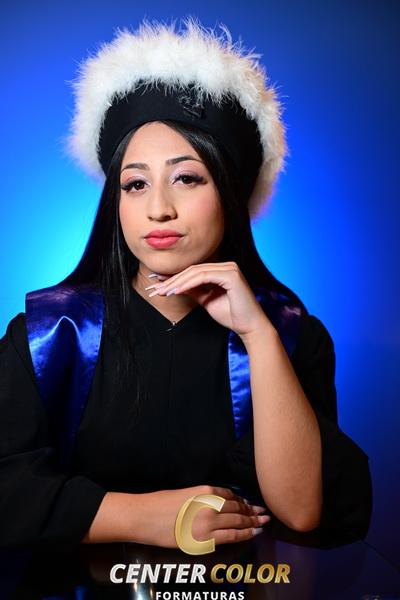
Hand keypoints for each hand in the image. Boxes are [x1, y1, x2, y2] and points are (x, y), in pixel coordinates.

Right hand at [128, 485, 269, 547]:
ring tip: (263, 522)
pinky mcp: (203, 539)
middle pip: (237, 508)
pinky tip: (254, 532)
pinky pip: (230, 536)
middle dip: (252, 511)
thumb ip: (202, 496)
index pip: (230, 495)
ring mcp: (208, 523)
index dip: (242, 500)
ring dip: (253, 522)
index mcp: (205, 491)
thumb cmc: (160, 503)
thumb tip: (216, 502)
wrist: (144, 517)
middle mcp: (210, 505)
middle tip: (264, 513)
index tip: (249, 503)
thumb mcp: (185, 492)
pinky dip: (245, 534)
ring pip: (238, 521)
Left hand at [145, 262, 273, 338]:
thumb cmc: (231, 315)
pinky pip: (204, 276)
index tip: (158, 284)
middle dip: (173, 280)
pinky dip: (188, 284)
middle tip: (156, 289)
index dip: (175, 277)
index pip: (194, 271)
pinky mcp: (231, 275)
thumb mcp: (207, 300)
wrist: (249, 327)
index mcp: (222, 270)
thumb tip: (174, 285)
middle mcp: (227, 265)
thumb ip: (193, 290)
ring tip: (163, 292)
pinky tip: (176, 291)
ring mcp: (230, 268)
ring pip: (196, 272)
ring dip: (177, 282)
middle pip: (193, 270)